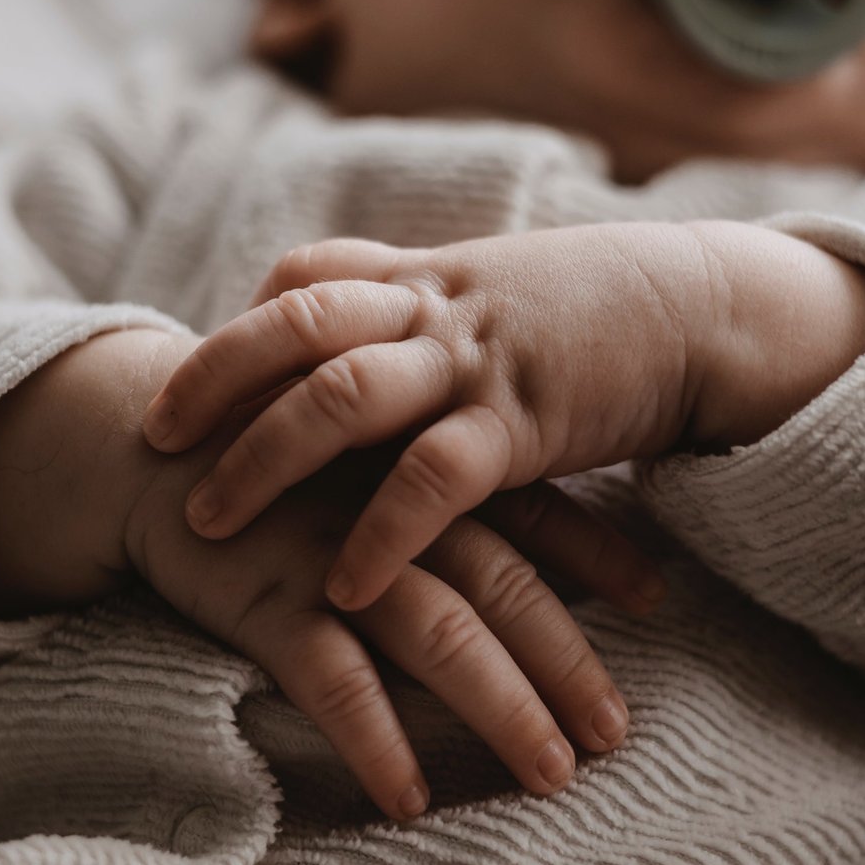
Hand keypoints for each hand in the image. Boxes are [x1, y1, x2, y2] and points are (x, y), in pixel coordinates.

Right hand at [0, 327, 662, 819]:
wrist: (139, 446)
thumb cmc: (264, 462)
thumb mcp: (359, 453)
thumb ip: (439, 479)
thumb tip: (530, 531)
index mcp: (418, 467)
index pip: (528, 510)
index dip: (596, 552)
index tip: (656, 600)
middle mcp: (390, 508)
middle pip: (502, 588)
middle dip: (566, 664)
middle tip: (617, 736)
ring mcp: (330, 554)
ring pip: (438, 634)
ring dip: (501, 707)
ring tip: (551, 775)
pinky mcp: (263, 598)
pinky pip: (330, 679)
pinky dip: (374, 737)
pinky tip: (409, 796)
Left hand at [142, 224, 864, 611]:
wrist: (711, 312)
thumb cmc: (598, 315)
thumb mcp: (493, 293)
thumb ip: (414, 308)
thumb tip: (329, 331)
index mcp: (424, 276)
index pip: (301, 279)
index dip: (236, 331)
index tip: (184, 388)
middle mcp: (434, 306)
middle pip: (292, 325)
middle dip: (211, 382)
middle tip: (153, 445)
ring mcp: (476, 359)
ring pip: (340, 396)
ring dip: (262, 461)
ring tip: (207, 525)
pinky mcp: (526, 421)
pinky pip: (434, 479)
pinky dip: (382, 534)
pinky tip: (344, 588)